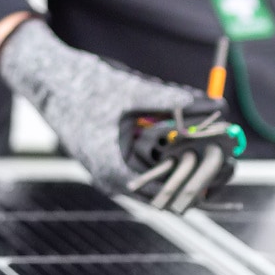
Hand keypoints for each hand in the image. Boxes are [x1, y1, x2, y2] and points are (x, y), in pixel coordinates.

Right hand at [0, 19, 223, 211]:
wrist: (46, 81)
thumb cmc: (83, 86)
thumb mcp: (132, 90)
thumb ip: (173, 100)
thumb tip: (215, 104)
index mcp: (116, 170)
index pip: (171, 194)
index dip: (203, 180)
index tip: (227, 162)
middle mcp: (112, 180)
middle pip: (168, 193)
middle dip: (200, 176)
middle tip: (229, 158)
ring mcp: (109, 175)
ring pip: (158, 183)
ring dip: (184, 168)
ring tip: (210, 147)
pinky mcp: (108, 164)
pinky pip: (146, 171)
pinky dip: (167, 160)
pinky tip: (184, 142)